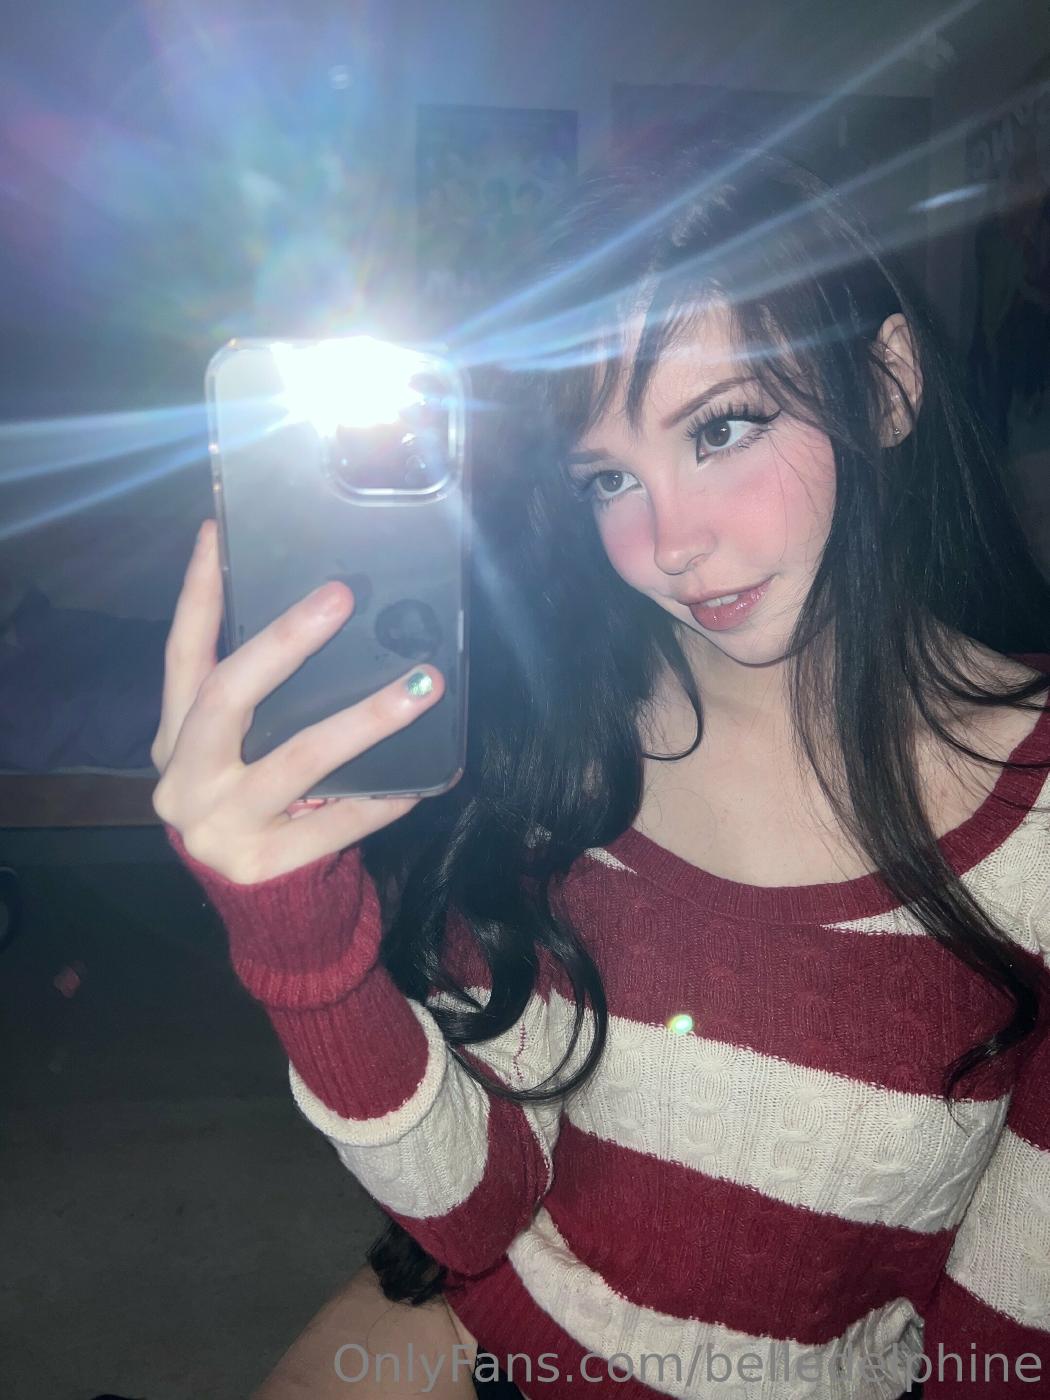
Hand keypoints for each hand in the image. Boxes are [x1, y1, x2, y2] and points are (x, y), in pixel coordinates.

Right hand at [150, 519, 446, 884]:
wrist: (256, 896)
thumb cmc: (254, 793)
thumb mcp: (235, 744)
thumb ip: (256, 694)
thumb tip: (324, 609)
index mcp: (175, 733)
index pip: (181, 653)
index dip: (197, 593)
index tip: (217, 532)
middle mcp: (185, 775)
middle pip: (229, 695)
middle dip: (286, 642)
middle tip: (341, 596)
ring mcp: (219, 824)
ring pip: (300, 759)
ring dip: (366, 718)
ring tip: (424, 685)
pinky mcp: (263, 864)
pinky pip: (336, 822)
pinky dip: (380, 797)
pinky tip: (420, 779)